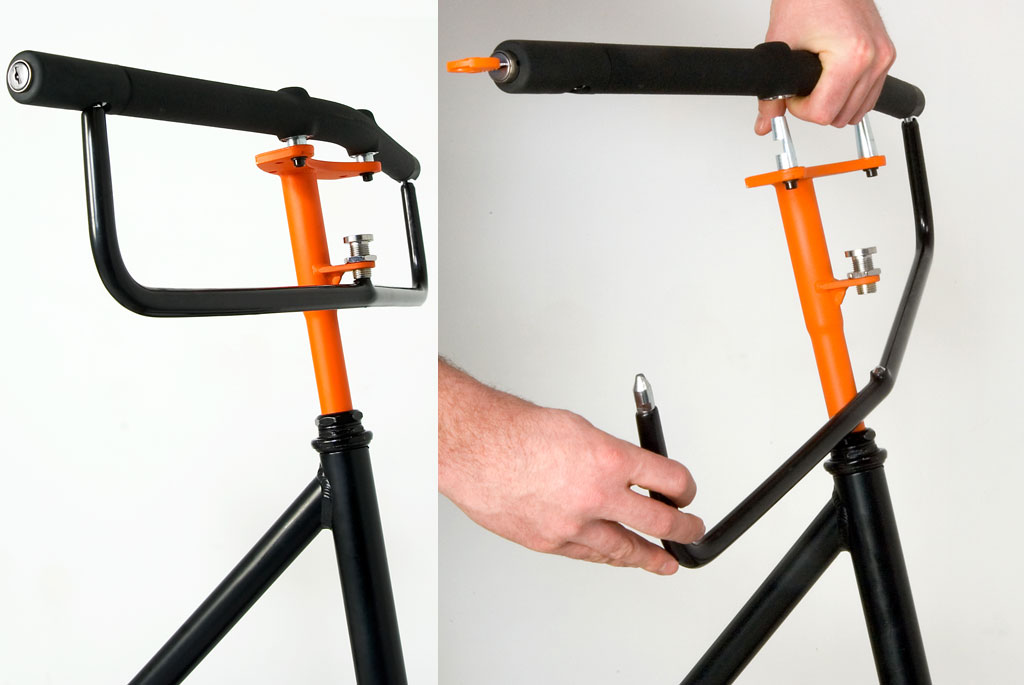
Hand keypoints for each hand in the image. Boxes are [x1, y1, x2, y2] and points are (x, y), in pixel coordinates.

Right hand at [439, 360, 703, 575]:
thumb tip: (628, 472)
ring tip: (664, 561)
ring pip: (624, 549)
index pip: (669, 479)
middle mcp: (595, 496)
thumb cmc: (516, 432)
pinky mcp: (549, 543)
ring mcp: (573, 525)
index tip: (687, 492)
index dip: (685, 488)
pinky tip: (615, 557)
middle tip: (691, 531)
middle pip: (659, 522)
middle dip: (683, 529)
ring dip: (649, 556)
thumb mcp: (579, 430)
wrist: (475, 449)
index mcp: (609, 459)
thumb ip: (609, 456)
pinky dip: (605, 555)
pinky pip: (588, 554)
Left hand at [755, 0, 895, 134]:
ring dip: (834, 104)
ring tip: (816, 82)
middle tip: (801, 85)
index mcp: (853, 57)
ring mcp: (883, 57)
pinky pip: (869, 95)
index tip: (793, 94)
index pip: (824, 113)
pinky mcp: (886, 55)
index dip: (800, 109)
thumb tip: (766, 122)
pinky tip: (832, 82)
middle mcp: (875, 58)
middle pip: (841, 116)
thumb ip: (770, 93)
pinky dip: (849, 97)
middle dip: (816, 107)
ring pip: (857, 111)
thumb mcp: (781, 46)